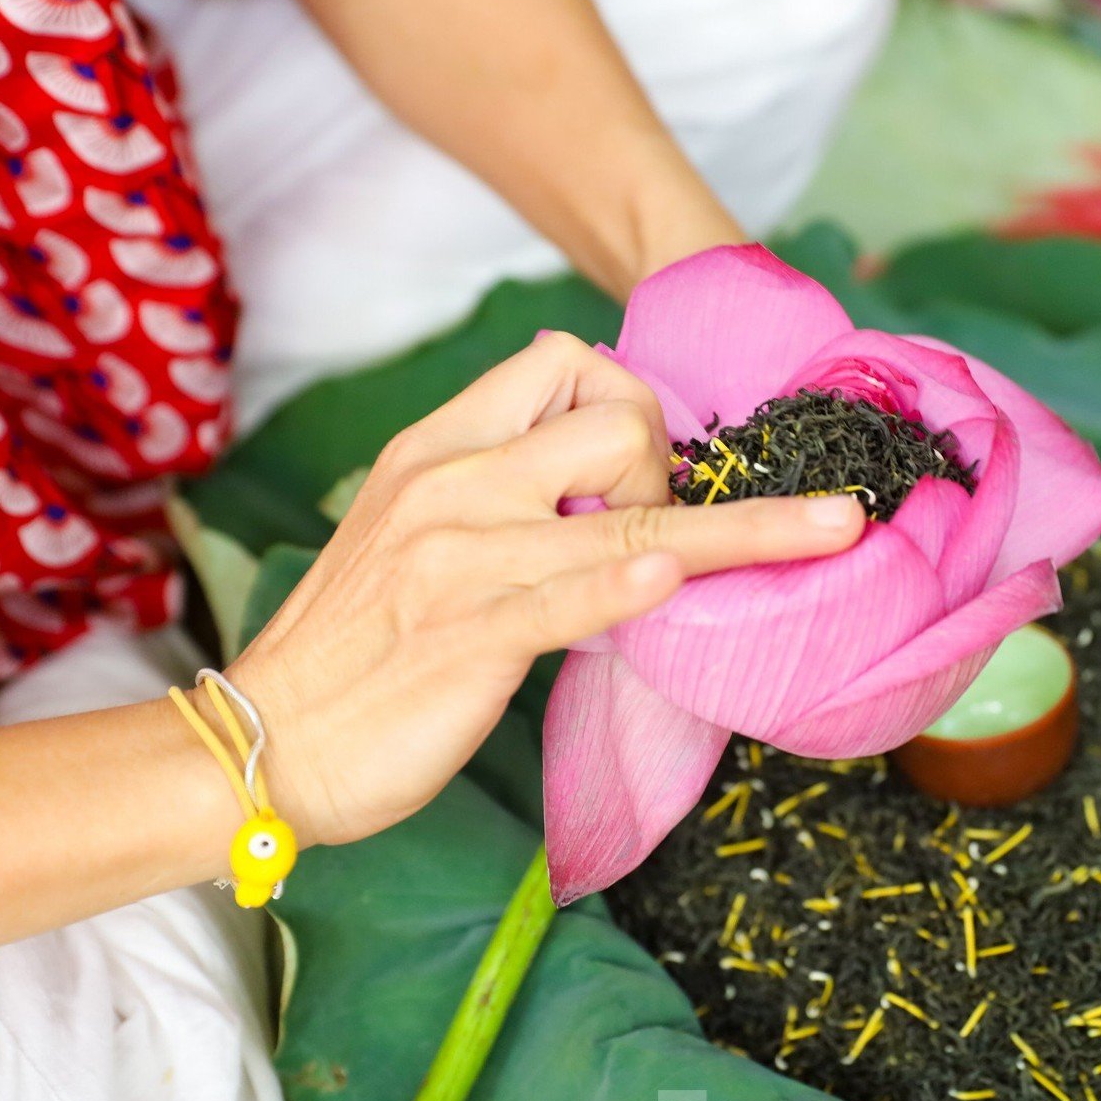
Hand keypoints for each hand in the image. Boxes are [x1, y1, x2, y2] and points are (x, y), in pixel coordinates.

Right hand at [228, 333, 864, 846]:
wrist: (265, 740)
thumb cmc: (355, 645)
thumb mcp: (411, 532)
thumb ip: (495, 488)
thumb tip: (602, 476)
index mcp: (439, 448)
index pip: (560, 359)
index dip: (628, 395)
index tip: (648, 464)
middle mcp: (454, 485)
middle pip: (614, 416)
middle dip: (672, 465)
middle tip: (663, 538)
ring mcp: (463, 559)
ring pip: (631, 515)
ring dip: (749, 529)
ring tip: (835, 530)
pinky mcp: (470, 640)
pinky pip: (564, 596)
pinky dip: (625, 588)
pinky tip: (670, 582)